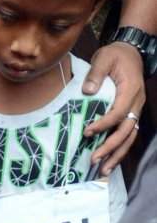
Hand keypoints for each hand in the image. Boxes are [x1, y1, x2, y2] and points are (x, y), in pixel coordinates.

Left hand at [82, 41, 144, 172]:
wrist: (131, 52)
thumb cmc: (116, 55)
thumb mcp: (104, 58)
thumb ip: (96, 73)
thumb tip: (88, 91)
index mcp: (130, 90)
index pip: (118, 113)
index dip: (103, 125)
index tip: (87, 132)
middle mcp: (137, 103)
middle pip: (126, 130)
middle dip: (111, 147)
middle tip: (94, 160)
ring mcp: (136, 110)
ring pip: (130, 136)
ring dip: (117, 154)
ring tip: (104, 170)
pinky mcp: (132, 114)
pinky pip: (128, 134)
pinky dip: (120, 149)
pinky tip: (109, 161)